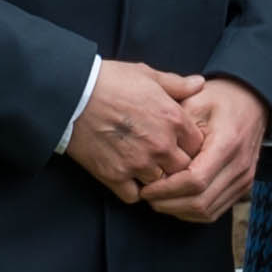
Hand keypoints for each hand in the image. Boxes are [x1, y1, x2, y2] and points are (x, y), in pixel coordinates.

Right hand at [67, 56, 205, 203]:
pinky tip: (129, 179)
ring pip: (161, 184)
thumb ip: (177, 84)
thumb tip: (200, 84)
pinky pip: (134, 196)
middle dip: (177, 165)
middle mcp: (161, 145)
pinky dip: (133, 191)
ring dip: (156, 179)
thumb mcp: (147, 75)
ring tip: (146, 169)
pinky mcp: (114, 176)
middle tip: (166, 160)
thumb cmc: (110, 80)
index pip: (199, 145)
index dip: (191, 146)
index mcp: (173, 119)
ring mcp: (138, 163)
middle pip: (184, 169)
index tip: (181, 144)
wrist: (71, 94)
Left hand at [142, 76, 265, 224]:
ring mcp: (244, 179)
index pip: (195, 180)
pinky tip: (174, 201)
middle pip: (200, 201)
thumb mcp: (194, 101)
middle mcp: (240, 166)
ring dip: (178, 210)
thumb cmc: (219, 99)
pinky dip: (191, 211)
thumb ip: (175, 128)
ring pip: (207, 211)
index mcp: (228, 143)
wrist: (251, 101)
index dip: (167, 189)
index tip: (145, 187)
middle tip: (146, 196)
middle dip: (168, 203)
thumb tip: (150, 155)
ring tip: (157, 199)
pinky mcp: (242, 187)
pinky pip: (215, 211)